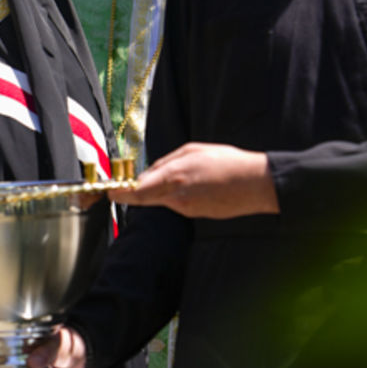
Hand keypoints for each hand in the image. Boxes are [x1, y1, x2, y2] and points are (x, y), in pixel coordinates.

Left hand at [109, 142, 279, 217]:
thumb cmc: (226, 162)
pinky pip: (179, 204)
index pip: (137, 191)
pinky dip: (180, 194)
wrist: (256, 185)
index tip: (110, 193)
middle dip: (136, 192)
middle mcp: (177, 198)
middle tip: (128, 186)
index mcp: (174, 178)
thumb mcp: (192, 151)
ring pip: (164, 199)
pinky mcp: (197, 216)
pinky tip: (197, 184)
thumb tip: (148, 173)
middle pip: (146, 199)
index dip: (120, 194)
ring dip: (164, 189)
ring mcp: (187, 210)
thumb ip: (166, 162)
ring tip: (187, 174)